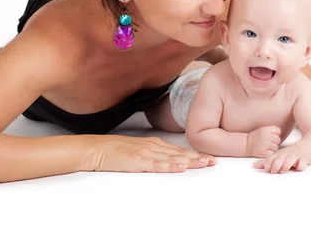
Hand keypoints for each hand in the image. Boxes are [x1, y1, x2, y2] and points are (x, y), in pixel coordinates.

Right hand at [92, 135, 215, 172]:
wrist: (96, 149)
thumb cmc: (115, 151)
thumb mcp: (138, 150)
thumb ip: (153, 154)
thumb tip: (169, 160)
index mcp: (154, 144)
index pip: (179, 150)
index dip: (195, 154)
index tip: (209, 157)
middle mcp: (153, 146)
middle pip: (179, 153)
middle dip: (198, 157)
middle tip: (214, 161)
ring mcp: (145, 153)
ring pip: (172, 158)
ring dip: (189, 161)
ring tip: (204, 163)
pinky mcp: (137, 160)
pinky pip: (155, 164)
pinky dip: (169, 165)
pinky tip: (179, 167)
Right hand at [246, 125, 281, 157]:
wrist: (245, 144)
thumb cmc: (254, 137)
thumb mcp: (262, 129)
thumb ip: (271, 130)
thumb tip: (280, 133)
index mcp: (266, 129)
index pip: (278, 131)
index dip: (275, 134)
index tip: (270, 136)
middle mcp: (266, 136)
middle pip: (278, 139)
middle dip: (274, 142)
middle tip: (267, 143)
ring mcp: (265, 145)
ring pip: (276, 147)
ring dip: (272, 148)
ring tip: (265, 147)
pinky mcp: (264, 153)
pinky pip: (272, 153)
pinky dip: (269, 153)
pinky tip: (264, 151)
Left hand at [253, 145, 306, 173]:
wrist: (309, 144)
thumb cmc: (290, 153)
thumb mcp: (278, 156)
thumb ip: (266, 162)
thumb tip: (254, 166)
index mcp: (280, 154)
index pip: (272, 158)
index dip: (268, 164)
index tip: (267, 169)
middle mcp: (287, 154)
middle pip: (280, 157)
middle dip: (276, 165)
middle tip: (274, 171)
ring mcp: (296, 156)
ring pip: (291, 159)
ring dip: (286, 165)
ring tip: (284, 171)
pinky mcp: (305, 159)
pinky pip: (303, 162)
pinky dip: (301, 165)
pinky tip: (298, 168)